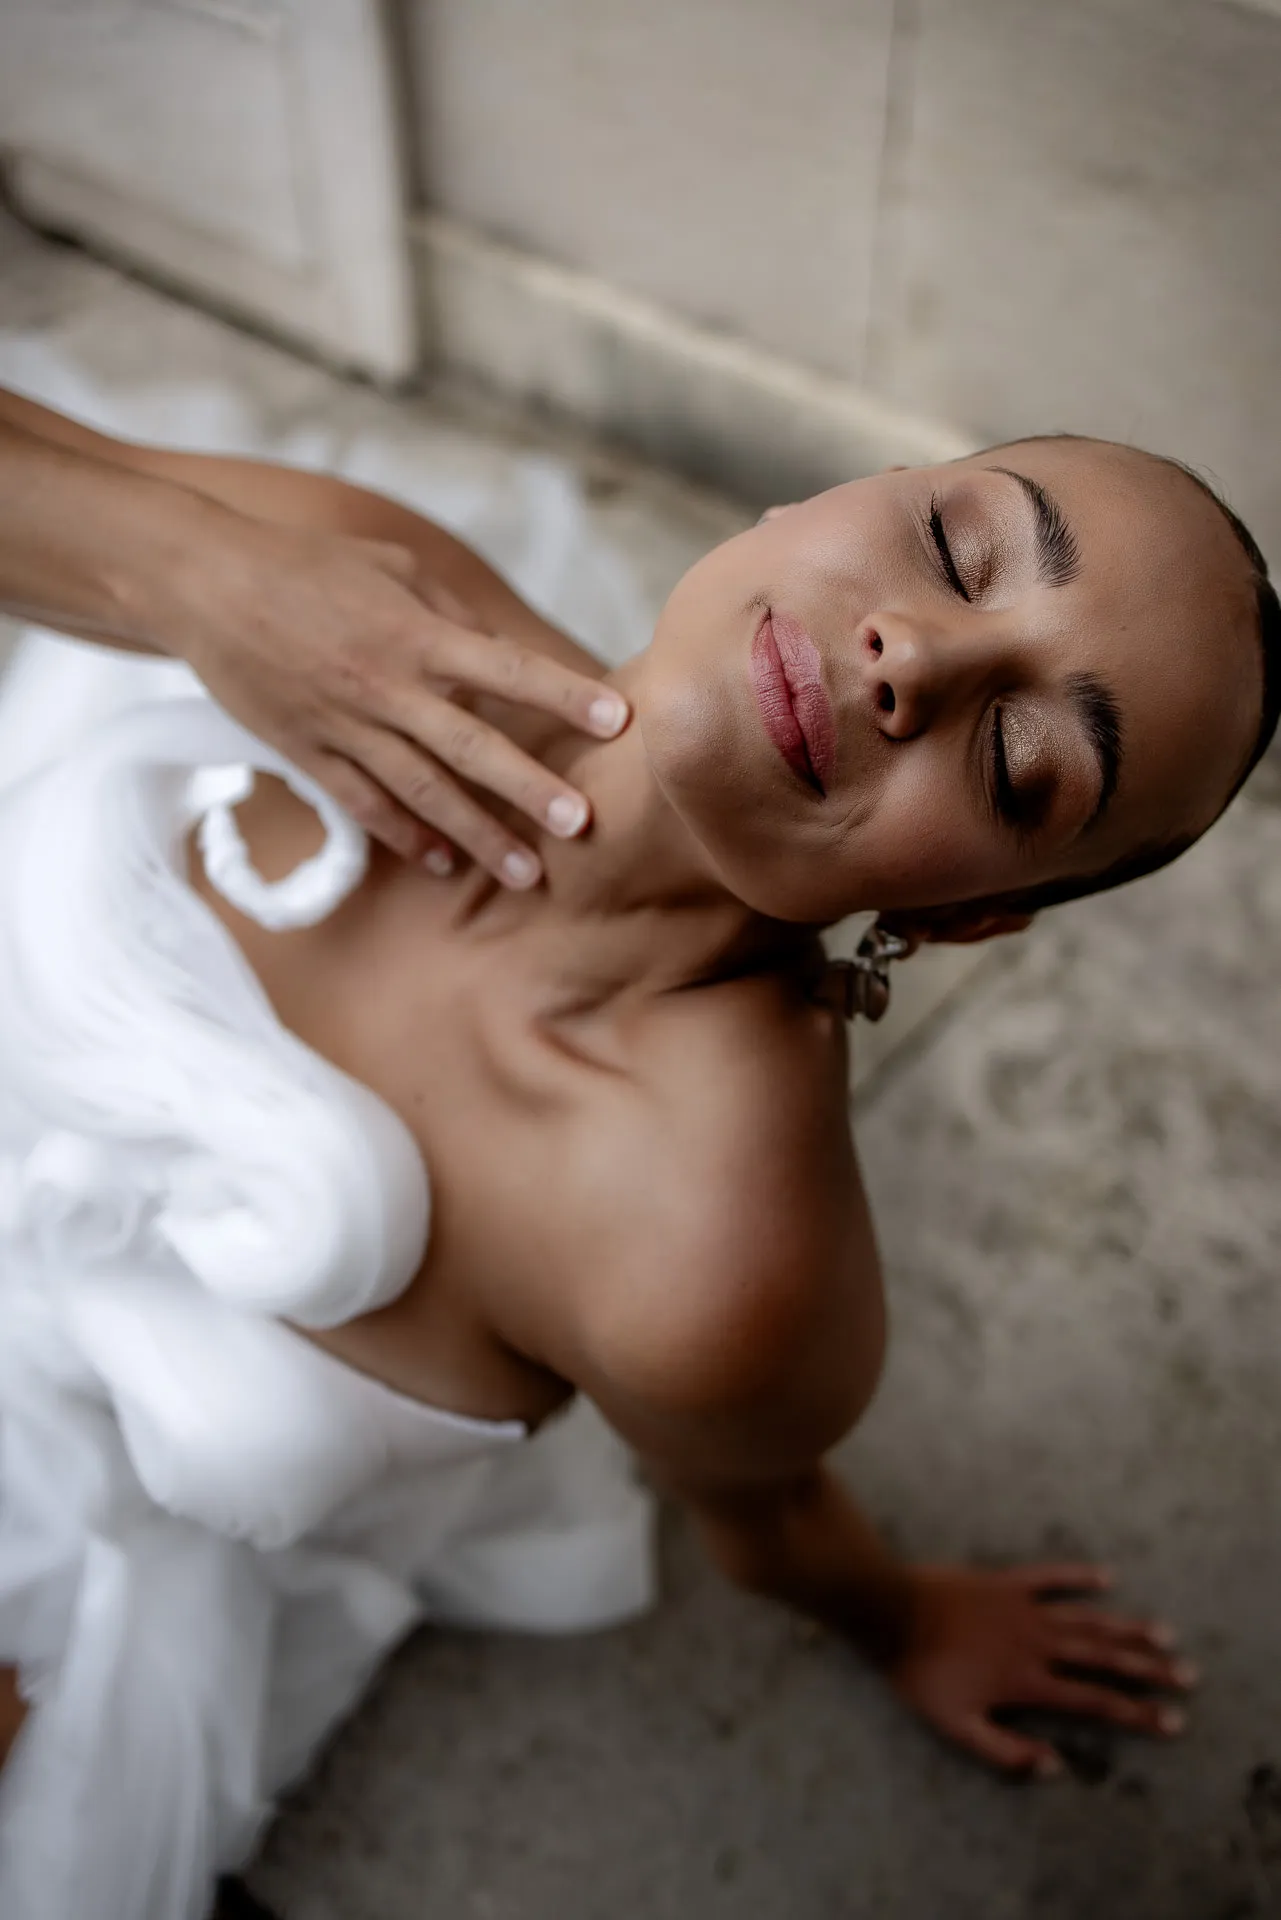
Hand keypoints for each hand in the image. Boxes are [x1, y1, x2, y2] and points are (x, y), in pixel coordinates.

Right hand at [165, 517, 628, 886]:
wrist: (203, 583)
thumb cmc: (307, 565)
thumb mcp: (392, 566)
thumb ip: (453, 615)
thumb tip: (502, 656)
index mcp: (416, 633)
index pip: (506, 669)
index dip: (563, 695)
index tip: (616, 719)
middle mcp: (387, 686)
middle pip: (472, 747)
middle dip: (529, 789)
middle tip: (582, 825)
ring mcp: (345, 726)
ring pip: (423, 792)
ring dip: (477, 835)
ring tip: (527, 873)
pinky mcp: (306, 752)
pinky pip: (364, 804)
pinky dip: (404, 836)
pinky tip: (441, 862)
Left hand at [889, 1563, 1194, 1777]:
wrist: (891, 1613)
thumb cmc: (921, 1675)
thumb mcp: (957, 1728)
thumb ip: (1006, 1752)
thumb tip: (1054, 1766)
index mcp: (1028, 1682)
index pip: (1094, 1702)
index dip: (1136, 1713)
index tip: (1173, 1721)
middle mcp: (1037, 1644)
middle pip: (1104, 1658)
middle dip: (1149, 1669)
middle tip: (1188, 1675)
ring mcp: (1024, 1608)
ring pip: (1087, 1619)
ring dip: (1127, 1627)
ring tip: (1165, 1634)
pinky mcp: (1006, 1581)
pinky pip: (1050, 1576)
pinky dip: (1078, 1575)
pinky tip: (1107, 1575)